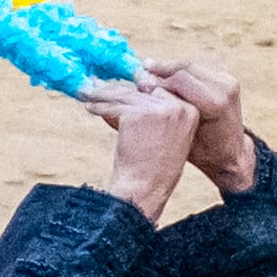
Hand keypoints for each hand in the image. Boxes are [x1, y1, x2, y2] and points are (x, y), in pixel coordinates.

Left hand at [82, 81, 200, 220]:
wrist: (144, 190)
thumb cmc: (151, 172)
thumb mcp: (164, 138)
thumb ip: (154, 114)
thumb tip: (130, 91)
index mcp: (191, 111)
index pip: (160, 92)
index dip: (138, 91)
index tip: (120, 89)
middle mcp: (179, 107)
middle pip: (142, 91)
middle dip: (118, 90)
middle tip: (96, 87)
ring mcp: (160, 108)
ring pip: (126, 96)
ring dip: (103, 95)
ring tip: (86, 94)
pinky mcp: (139, 113)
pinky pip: (115, 105)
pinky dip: (99, 106)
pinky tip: (88, 106)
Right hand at [146, 56, 255, 189]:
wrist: (231, 152)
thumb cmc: (203, 152)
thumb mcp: (181, 134)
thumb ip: (165, 108)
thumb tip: (142, 83)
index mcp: (215, 104)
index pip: (180, 81)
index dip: (158, 81)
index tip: (141, 85)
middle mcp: (225, 89)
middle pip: (186, 68)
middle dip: (162, 70)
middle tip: (141, 73)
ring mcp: (228, 82)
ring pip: (191, 65)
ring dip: (170, 67)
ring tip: (150, 71)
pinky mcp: (227, 78)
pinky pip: (199, 68)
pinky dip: (181, 70)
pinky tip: (165, 75)